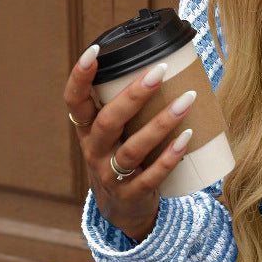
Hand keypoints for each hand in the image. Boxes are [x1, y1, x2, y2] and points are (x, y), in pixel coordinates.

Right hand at [63, 44, 195, 241]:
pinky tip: (187, 138)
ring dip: (161, 123)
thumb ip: (128, 107)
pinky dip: (170, 156)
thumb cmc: (122, 158)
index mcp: (86, 131)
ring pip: (133, 148)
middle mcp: (94, 151)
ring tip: (187, 101)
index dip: (80, 77)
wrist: (122, 210)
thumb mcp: (114, 134)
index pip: (74, 101)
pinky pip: (152, 175)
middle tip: (160, 71)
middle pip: (108, 120)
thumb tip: (167, 66)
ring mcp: (111, 175)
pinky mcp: (132, 194)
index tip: (94, 51)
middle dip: (134, 95)